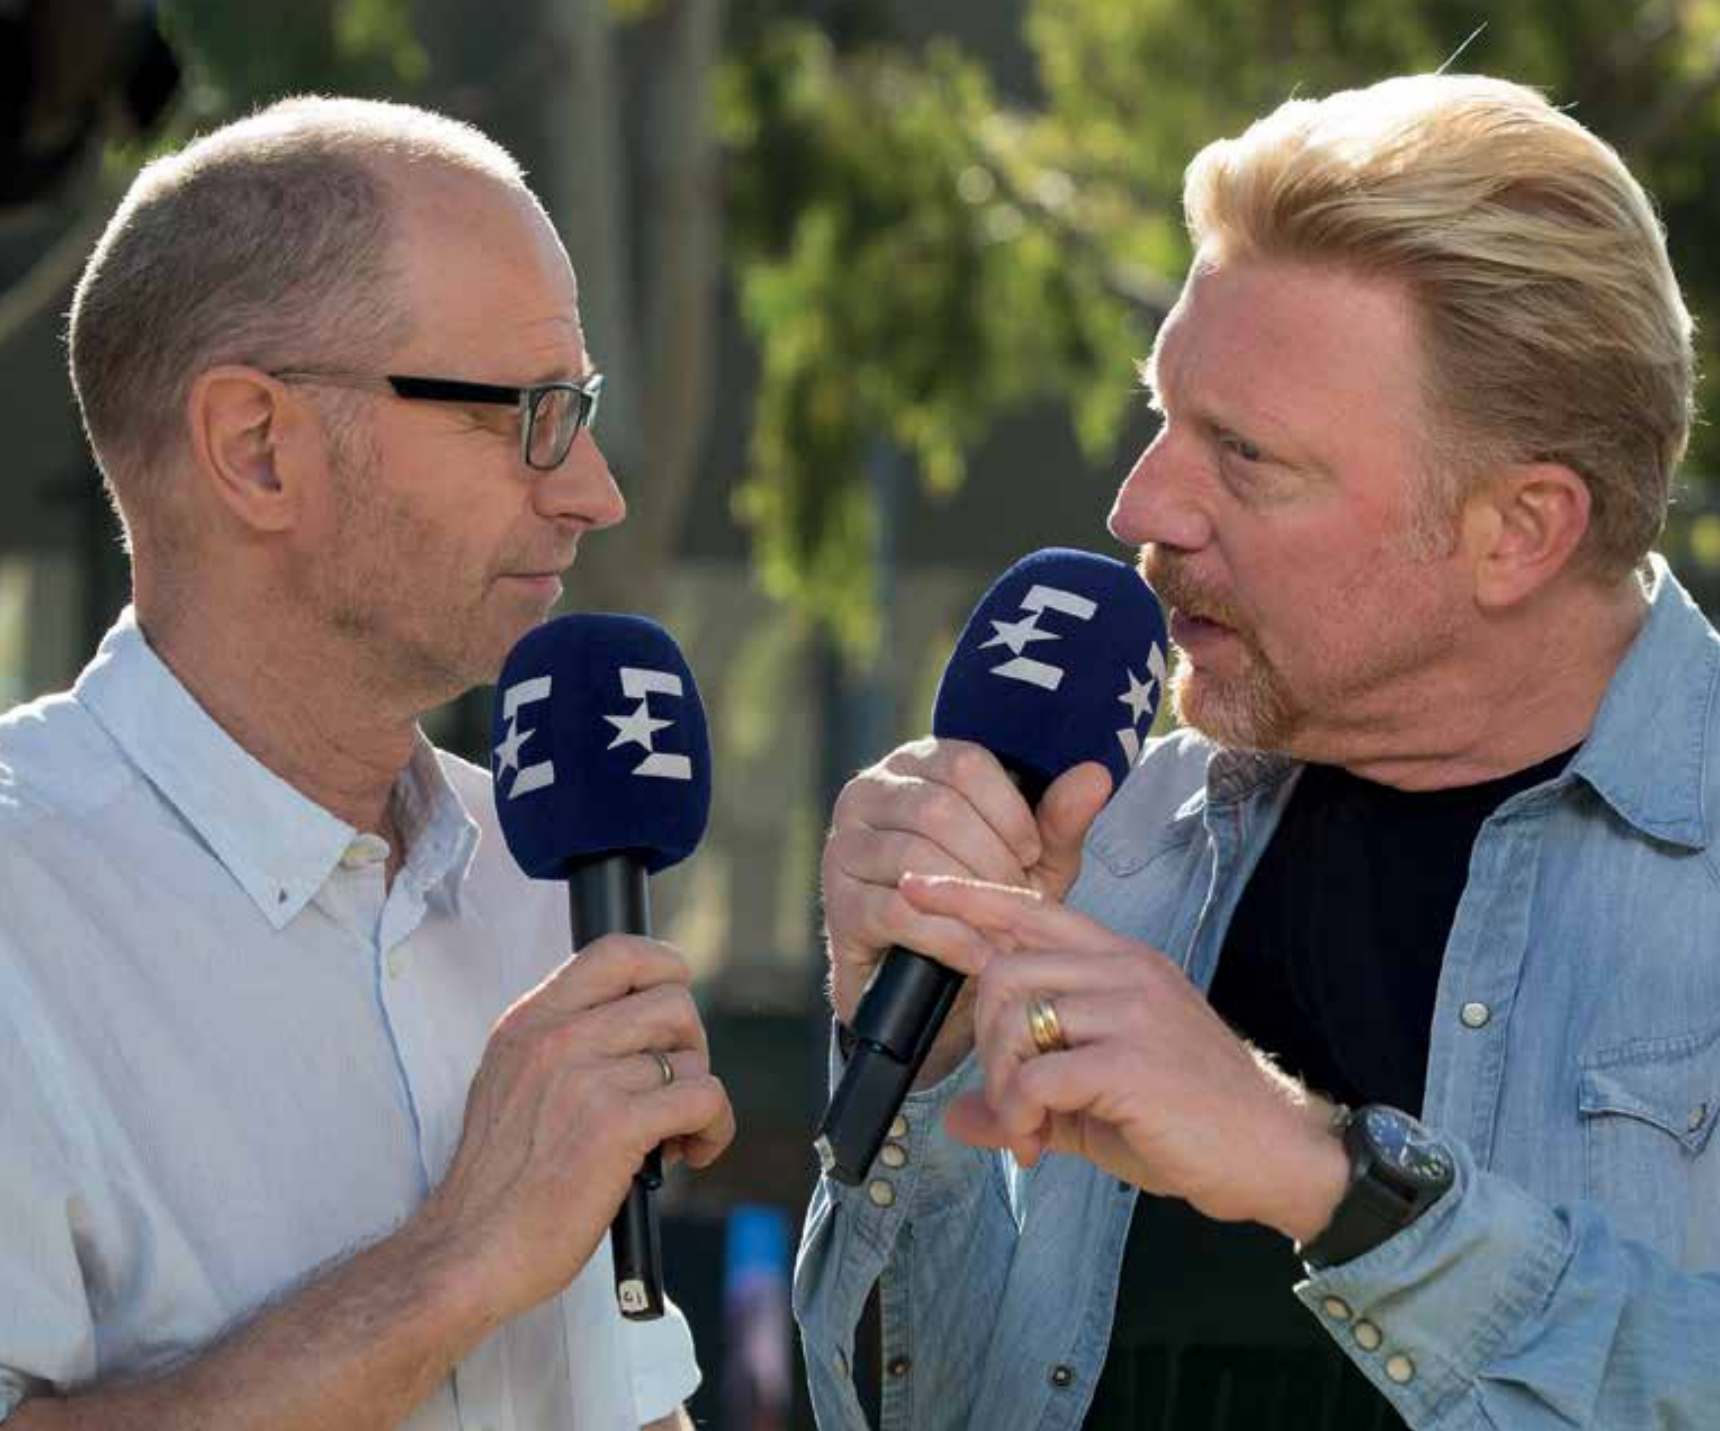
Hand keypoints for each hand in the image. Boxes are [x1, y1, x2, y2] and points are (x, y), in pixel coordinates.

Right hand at [416, 936, 734, 1320]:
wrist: (469, 1250)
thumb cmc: (499, 1180)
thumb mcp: (511, 1081)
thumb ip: (564, 1043)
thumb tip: (642, 1025)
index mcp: (530, 1021)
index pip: (616, 951)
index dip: (665, 969)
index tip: (672, 1014)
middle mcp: (557, 1038)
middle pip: (673, 1002)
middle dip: (690, 1047)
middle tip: (671, 1091)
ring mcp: (586, 1079)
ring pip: (690, 1058)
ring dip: (697, 1099)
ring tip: (672, 1136)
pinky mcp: (616, 1126)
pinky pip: (705, 1098)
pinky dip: (715, 1128)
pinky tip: (694, 1152)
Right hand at [820, 738, 1111, 1085]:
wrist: (940, 980)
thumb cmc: (986, 899)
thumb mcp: (1032, 860)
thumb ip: (1059, 819)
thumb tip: (1096, 773)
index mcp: (916, 763)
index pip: (965, 763)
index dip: (1010, 812)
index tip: (1031, 855)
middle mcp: (868, 792)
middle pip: (939, 809)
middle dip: (992, 861)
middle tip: (1018, 899)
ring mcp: (845, 847)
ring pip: (915, 855)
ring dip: (971, 898)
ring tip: (1003, 929)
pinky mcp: (839, 904)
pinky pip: (896, 909)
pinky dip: (948, 937)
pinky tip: (979, 956)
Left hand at [899, 875, 1348, 1241]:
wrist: (1275, 1154)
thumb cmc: (1191, 1120)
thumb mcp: (1095, 1100)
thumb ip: (1026, 1096)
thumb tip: (957, 1118)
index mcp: (1120, 961)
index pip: (1032, 908)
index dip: (968, 897)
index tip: (916, 886)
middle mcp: (1125, 970)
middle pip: (1003, 971)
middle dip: (984, 1044)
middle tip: (1009, 1099)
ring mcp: (1131, 1011)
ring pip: (1015, 1021)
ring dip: (1003, 1087)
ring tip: (1027, 1129)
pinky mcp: (1131, 1062)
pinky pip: (1036, 1078)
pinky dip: (1019, 1116)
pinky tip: (1039, 1145)